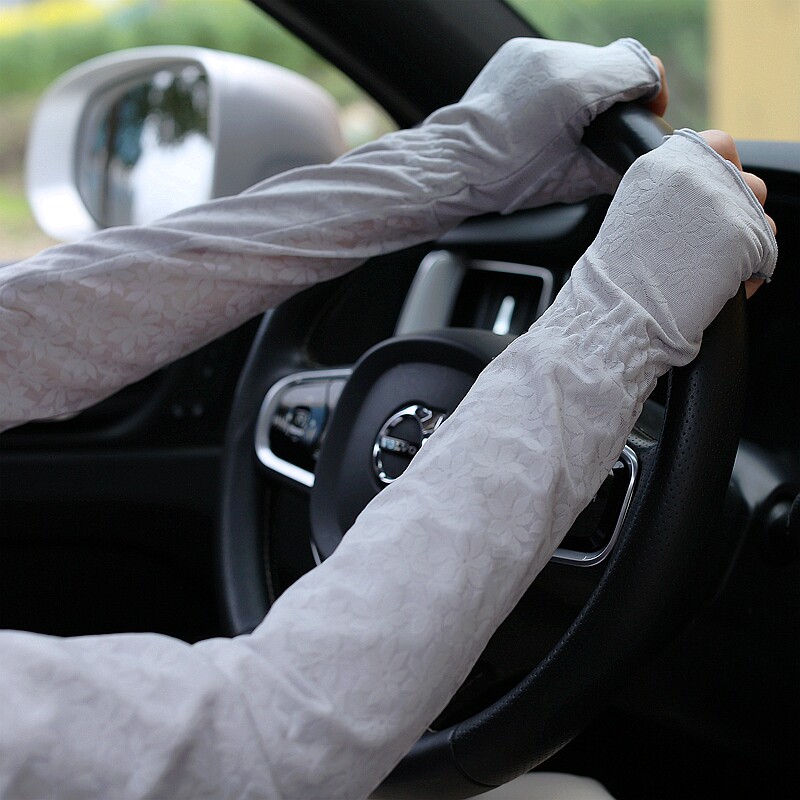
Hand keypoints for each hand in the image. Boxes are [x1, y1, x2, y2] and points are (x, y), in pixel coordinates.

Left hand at [428, 37, 663, 212]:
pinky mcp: (516, 52)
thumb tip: (638, 160)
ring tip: (568, 121)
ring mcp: (533, 51)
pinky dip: (559, 82)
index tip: (646, 110)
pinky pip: (554, 61)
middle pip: (613, 62)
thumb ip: (614, 163)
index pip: (639, 66)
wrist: (453, 166)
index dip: (651, 91)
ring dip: (586, 86)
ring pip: (583, 59)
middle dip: (616, 92)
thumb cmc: (507, 180)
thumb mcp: (571, 181)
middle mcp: (555, 59)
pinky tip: (545, 110)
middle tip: (603, 126)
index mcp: (575, 89)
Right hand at [565, 129, 777, 367]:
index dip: (720, 172)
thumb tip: (700, 199)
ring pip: (761, 214)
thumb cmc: (616, 275)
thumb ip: (669, 194)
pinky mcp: (745, 237)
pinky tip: (722, 284)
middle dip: (737, 210)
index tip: (711, 198)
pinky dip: (751, 270)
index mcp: (666, 163)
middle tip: (711, 241)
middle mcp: (698, 173)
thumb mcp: (632, 214)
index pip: (718, 144)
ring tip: (716, 266)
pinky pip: (766, 250)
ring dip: (747, 238)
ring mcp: (725, 204)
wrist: (619, 310)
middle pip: (746, 179)